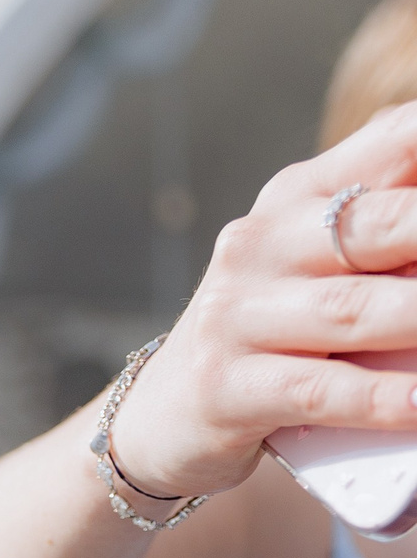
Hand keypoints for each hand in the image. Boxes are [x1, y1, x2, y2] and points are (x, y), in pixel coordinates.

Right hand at [107, 102, 416, 498]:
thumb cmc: (277, 334)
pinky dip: (384, 399)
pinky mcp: (224, 387)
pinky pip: (321, 390)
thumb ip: (393, 236)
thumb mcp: (324, 265)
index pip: (395, 142)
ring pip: (354, 309)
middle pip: (381, 224)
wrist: (164, 415)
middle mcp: (261, 243)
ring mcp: (235, 314)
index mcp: (300, 196)